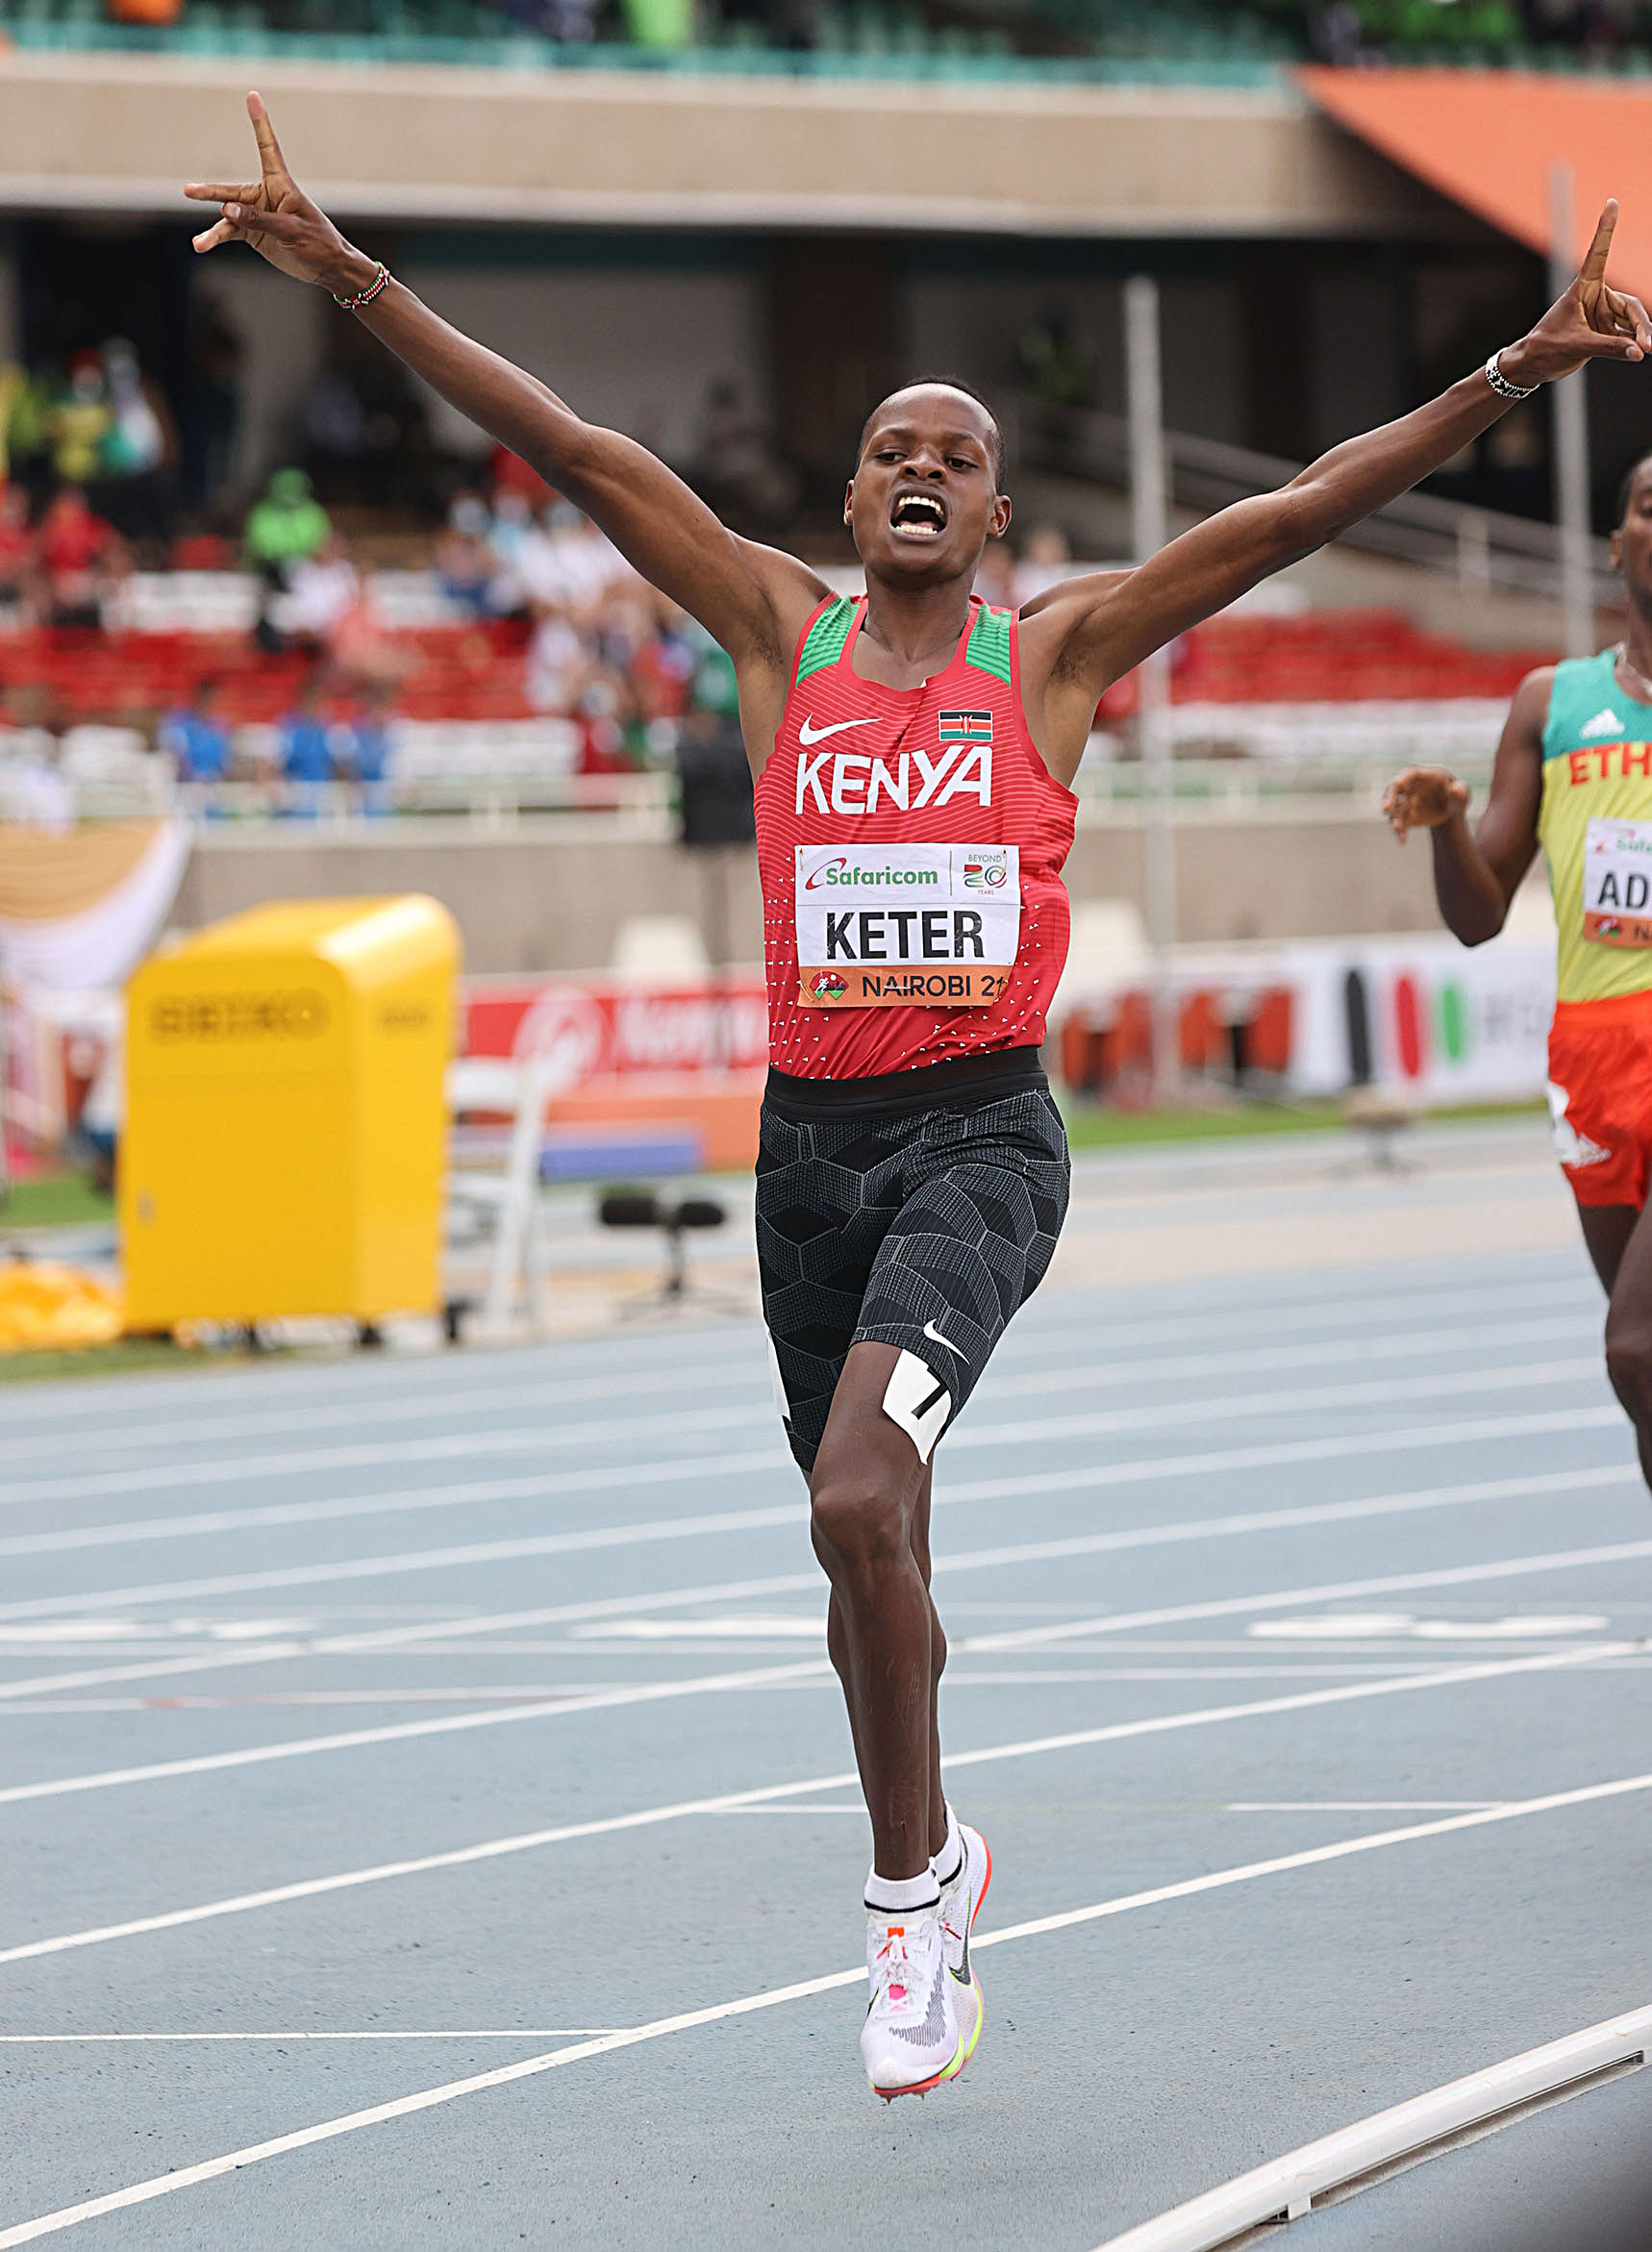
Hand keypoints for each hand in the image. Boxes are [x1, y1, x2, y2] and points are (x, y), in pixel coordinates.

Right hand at [184, 92, 374, 296]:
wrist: (327, 267)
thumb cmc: (318, 243)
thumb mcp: (291, 229)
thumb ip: (259, 219)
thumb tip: (226, 209)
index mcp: (281, 185)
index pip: (268, 148)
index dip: (260, 123)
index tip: (253, 96)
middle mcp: (265, 195)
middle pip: (232, 191)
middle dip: (211, 193)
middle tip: (188, 191)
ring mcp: (257, 214)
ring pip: (228, 215)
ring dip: (214, 230)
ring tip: (199, 244)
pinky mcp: (253, 232)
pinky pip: (229, 231)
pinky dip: (216, 238)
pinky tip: (202, 245)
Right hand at [1383, 767, 1468, 840]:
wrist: (1450, 810)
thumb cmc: (1457, 796)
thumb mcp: (1462, 793)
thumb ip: (1461, 791)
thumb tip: (1457, 789)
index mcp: (1425, 775)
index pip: (1411, 773)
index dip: (1403, 777)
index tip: (1397, 783)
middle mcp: (1410, 786)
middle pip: (1395, 789)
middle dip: (1390, 798)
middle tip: (1386, 809)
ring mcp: (1405, 801)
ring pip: (1395, 809)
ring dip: (1394, 818)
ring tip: (1396, 829)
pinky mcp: (1405, 815)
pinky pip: (1400, 823)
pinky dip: (1400, 831)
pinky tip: (1402, 840)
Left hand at [1499, 201, 1651, 386]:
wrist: (1533, 367)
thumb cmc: (1546, 348)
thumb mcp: (1577, 346)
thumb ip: (1608, 348)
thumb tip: (1638, 351)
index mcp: (1583, 288)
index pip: (1598, 254)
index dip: (1605, 229)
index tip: (1611, 202)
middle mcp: (1596, 297)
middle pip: (1630, 306)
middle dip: (1641, 324)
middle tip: (1648, 344)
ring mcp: (1602, 315)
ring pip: (1632, 321)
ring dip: (1641, 334)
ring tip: (1646, 349)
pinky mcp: (1604, 332)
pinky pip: (1626, 335)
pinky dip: (1634, 344)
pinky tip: (1640, 352)